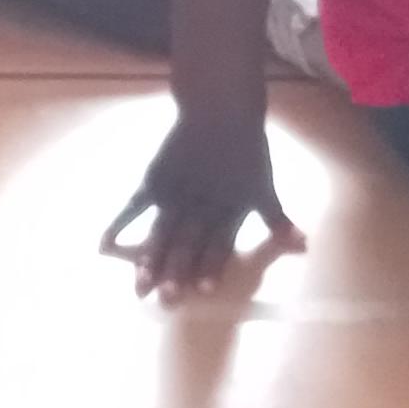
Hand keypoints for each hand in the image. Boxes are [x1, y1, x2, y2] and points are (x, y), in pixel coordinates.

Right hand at [102, 111, 303, 300]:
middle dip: (177, 271)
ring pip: (161, 231)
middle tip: (167, 298)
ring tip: (139, 284)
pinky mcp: (155, 180)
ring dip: (150, 258)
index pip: (220, 243)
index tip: (204, 291)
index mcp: (229, 209)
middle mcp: (201, 205)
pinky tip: (105, 244)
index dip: (212, 265)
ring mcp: (175, 193)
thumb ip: (277, 220)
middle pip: (187, 243)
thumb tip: (303, 246)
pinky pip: (134, 205)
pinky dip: (120, 223)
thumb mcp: (265, 186)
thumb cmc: (246, 150)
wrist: (219, 109)